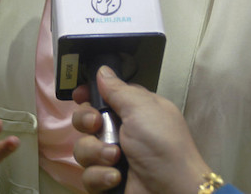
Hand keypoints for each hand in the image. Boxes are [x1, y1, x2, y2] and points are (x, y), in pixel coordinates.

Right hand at [71, 67, 209, 193]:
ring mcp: (112, 157)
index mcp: (133, 110)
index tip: (79, 95)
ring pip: (83, 148)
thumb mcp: (142, 108)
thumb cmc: (162, 144)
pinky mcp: (105, 181)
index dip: (88, 94)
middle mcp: (121, 131)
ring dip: (96, 153)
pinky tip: (115, 177)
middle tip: (96, 125)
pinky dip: (100, 176)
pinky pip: (87, 175)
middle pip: (86, 120)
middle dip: (86, 121)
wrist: (172, 191)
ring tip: (115, 158)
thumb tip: (103, 70)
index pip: (104, 96)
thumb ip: (118, 89)